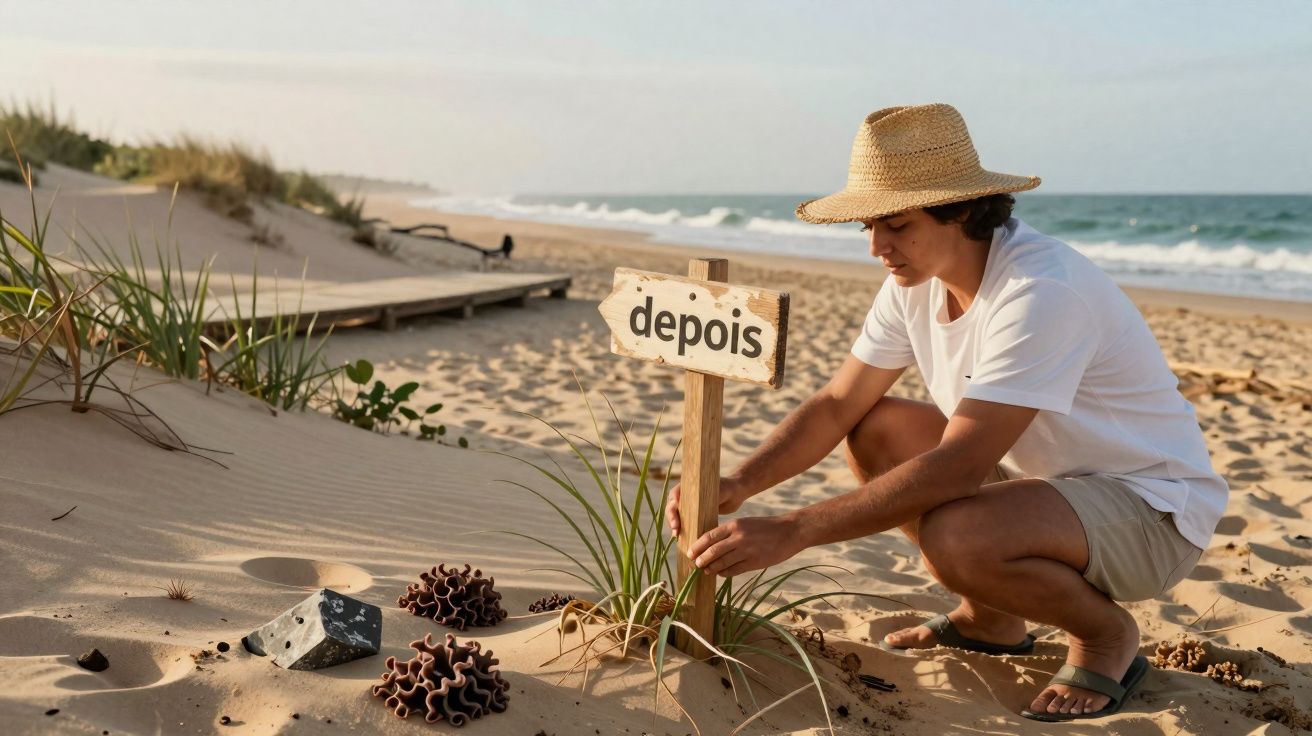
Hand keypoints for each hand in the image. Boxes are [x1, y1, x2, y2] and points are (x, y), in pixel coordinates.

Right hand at [666, 476, 746, 535]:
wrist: (735, 493)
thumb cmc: (728, 488)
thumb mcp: (720, 491)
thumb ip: (711, 497)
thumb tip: (700, 506)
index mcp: (689, 485)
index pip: (674, 494)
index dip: (672, 505)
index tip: (675, 515)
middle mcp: (686, 494)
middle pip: (672, 506)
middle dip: (671, 518)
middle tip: (676, 529)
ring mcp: (689, 504)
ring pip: (676, 515)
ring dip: (674, 524)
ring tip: (676, 535)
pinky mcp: (694, 514)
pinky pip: (684, 521)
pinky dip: (682, 528)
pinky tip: (682, 537)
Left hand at [687, 515, 802, 577]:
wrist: (790, 531)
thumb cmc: (766, 527)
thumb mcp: (746, 523)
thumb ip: (730, 532)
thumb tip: (712, 545)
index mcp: (734, 525)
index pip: (709, 536)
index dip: (697, 546)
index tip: (690, 553)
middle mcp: (738, 537)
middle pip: (712, 551)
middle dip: (701, 559)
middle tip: (696, 564)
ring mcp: (746, 550)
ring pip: (721, 562)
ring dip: (711, 568)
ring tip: (706, 570)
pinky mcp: (754, 562)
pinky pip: (733, 570)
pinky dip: (724, 573)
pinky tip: (721, 573)